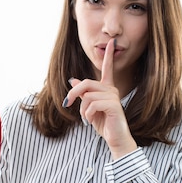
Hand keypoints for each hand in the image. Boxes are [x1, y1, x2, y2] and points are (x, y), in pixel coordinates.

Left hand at [64, 39, 137, 158]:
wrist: (115, 139)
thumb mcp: (89, 108)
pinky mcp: (114, 106)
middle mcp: (112, 90)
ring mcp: (114, 97)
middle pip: (86, 83)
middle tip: (66, 103)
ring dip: (82, 110)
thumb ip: (83, 94)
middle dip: (73, 93)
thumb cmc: (103, 124)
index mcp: (107, 89)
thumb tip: (73, 80)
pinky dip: (87, 114)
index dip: (108, 56)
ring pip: (88, 96)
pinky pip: (92, 104)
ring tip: (86, 119)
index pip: (108, 69)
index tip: (112, 42)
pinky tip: (91, 121)